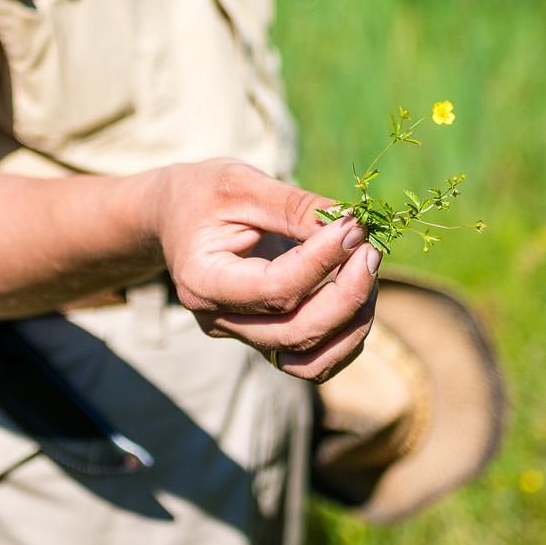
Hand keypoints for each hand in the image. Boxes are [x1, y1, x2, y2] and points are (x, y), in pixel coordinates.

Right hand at [148, 159, 381, 382]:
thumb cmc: (203, 193)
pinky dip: (346, 336)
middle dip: (347, 294)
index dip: (322, 262)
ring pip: (310, 360)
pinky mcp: (263, 338)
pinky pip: (313, 360)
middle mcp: (218, 320)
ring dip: (353, 322)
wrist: (175, 216)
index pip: (274, 289)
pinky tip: (360, 292)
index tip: (354, 226)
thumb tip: (352, 225)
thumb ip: (294, 206)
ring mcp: (241, 335)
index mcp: (203, 280)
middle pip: (296, 333)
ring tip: (368, 270)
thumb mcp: (242, 184)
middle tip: (370, 248)